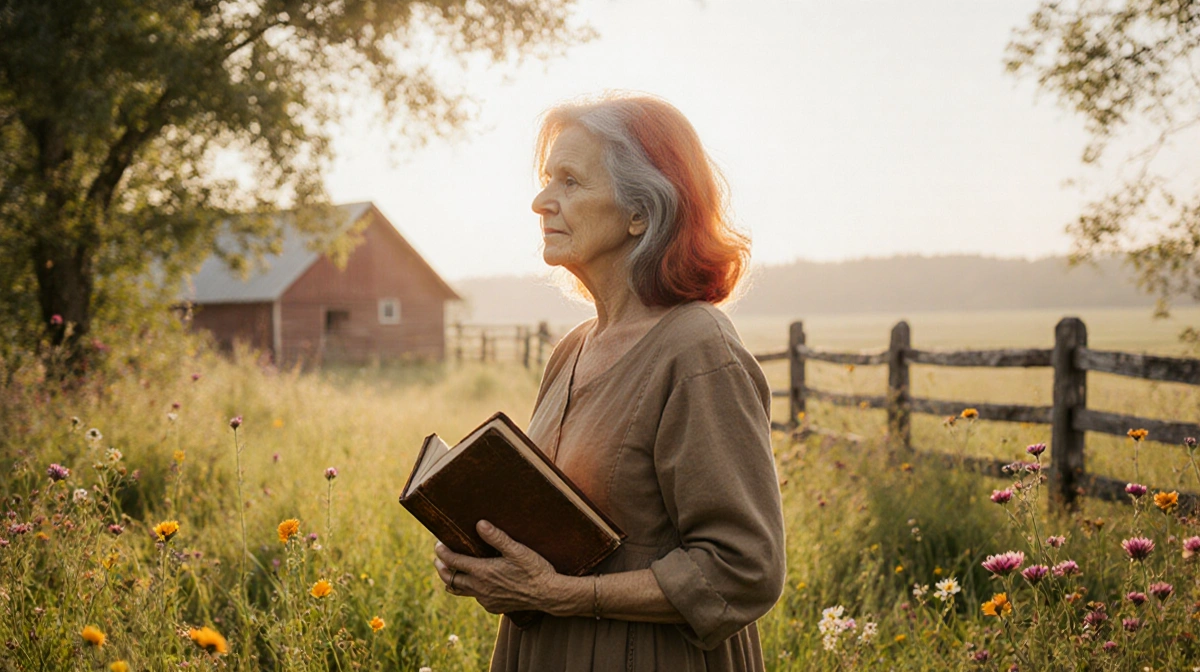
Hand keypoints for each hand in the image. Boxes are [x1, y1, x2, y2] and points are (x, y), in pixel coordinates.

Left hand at [434, 520, 564, 614]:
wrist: (548, 594)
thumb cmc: (534, 569)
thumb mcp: (516, 549)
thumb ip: (496, 537)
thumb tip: (479, 524)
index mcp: (482, 572)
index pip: (454, 561)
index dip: (443, 552)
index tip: (438, 544)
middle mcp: (480, 588)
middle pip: (450, 579)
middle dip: (441, 568)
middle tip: (438, 559)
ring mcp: (486, 600)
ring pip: (460, 591)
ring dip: (452, 581)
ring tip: (449, 572)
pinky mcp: (493, 607)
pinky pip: (475, 598)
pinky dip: (470, 589)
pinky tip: (475, 583)